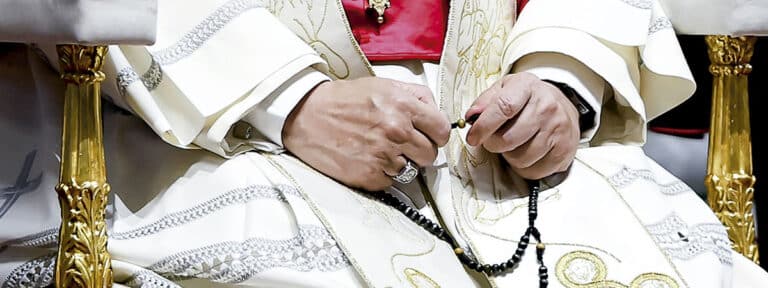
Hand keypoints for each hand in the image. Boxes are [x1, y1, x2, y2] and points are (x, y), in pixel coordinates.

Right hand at [283, 77, 449, 190]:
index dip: (436, 134)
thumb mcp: (383, 85)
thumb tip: (437, 114)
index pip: (442, 131)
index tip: (428, 135)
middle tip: (402, 144)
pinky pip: (390, 181)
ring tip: (380, 149)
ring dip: (400, 163)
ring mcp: (382, 155)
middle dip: (420, 150)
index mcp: (403, 106)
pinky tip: (367, 158)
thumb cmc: (344, 99)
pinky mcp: (368, 175)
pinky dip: (382, 173)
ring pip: (412, 170)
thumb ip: (416, 96)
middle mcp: (396, 131)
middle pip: (431, 155)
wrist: (305, 115)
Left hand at [465, 72, 579, 178]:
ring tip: (513, 144)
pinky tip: (526, 153)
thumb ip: (485, 101)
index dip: (483, 126)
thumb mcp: (505, 89)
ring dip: (509, 156)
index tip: (472, 137)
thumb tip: (470, 117)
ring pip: (520, 158)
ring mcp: (558, 129)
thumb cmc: (527, 99)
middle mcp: (546, 106)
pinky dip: (523, 168)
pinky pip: (533, 171)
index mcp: (527, 86)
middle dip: (493, 145)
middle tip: (493, 141)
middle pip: (509, 139)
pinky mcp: (564, 150)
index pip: (503, 108)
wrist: (562, 106)